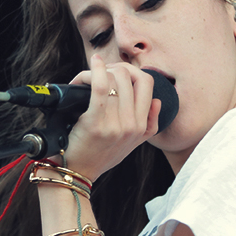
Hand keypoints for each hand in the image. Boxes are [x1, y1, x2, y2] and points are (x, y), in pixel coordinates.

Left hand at [59, 55, 161, 180]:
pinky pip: (101, 87)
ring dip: (99, 71)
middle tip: (100, 73)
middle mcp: (132, 125)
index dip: (131, 72)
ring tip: (88, 77)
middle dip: (114, 68)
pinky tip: (93, 63)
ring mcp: (115, 124)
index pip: (147, 84)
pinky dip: (96, 70)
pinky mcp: (96, 122)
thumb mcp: (132, 144)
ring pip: (115, 79)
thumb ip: (149, 124)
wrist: (78, 173)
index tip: (116, 73)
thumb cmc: (100, 156)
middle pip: (131, 77)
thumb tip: (157, 101)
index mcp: (142, 127)